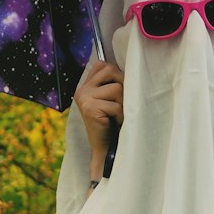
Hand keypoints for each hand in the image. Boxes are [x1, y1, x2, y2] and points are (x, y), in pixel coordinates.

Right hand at [73, 61, 123, 178]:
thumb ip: (112, 83)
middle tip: (120, 104)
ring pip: (117, 88)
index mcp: (85, 85)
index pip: (102, 65)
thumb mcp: (109, 99)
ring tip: (116, 115)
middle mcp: (82, 90)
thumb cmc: (111, 123)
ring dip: (122, 103)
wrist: (104, 148)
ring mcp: (84, 98)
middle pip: (111, 71)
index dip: (115, 74)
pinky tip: (114, 123)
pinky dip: (120, 116)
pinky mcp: (90, 108)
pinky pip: (116, 106)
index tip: (118, 91)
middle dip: (122, 86)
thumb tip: (131, 66)